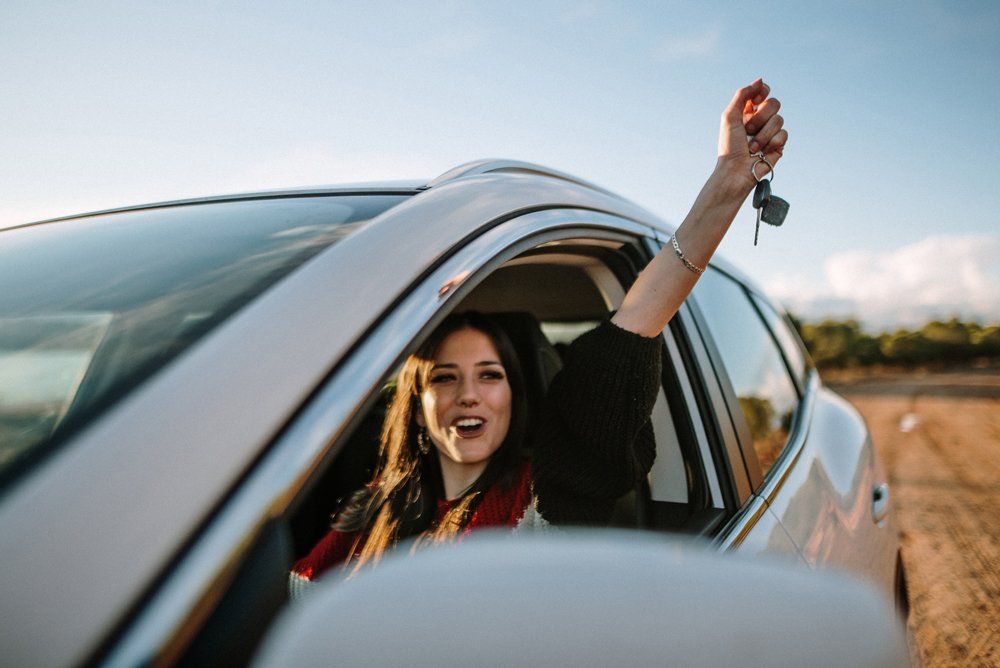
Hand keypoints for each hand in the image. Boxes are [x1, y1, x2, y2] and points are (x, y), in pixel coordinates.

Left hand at [716, 78, 786, 194]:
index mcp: (748, 111)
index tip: (755, 101)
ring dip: (762, 134)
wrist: (736, 170)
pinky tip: (762, 152)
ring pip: (779, 119)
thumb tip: (761, 80)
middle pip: (774, 103)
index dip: (762, 93)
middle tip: (748, 129)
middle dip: (760, 117)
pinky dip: (771, 143)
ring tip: (752, 147)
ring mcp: (771, 131)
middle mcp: (761, 119)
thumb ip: (743, 94)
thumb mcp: (730, 116)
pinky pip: (783, 134)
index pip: (763, 92)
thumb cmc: (729, 145)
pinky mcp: (779, 144)